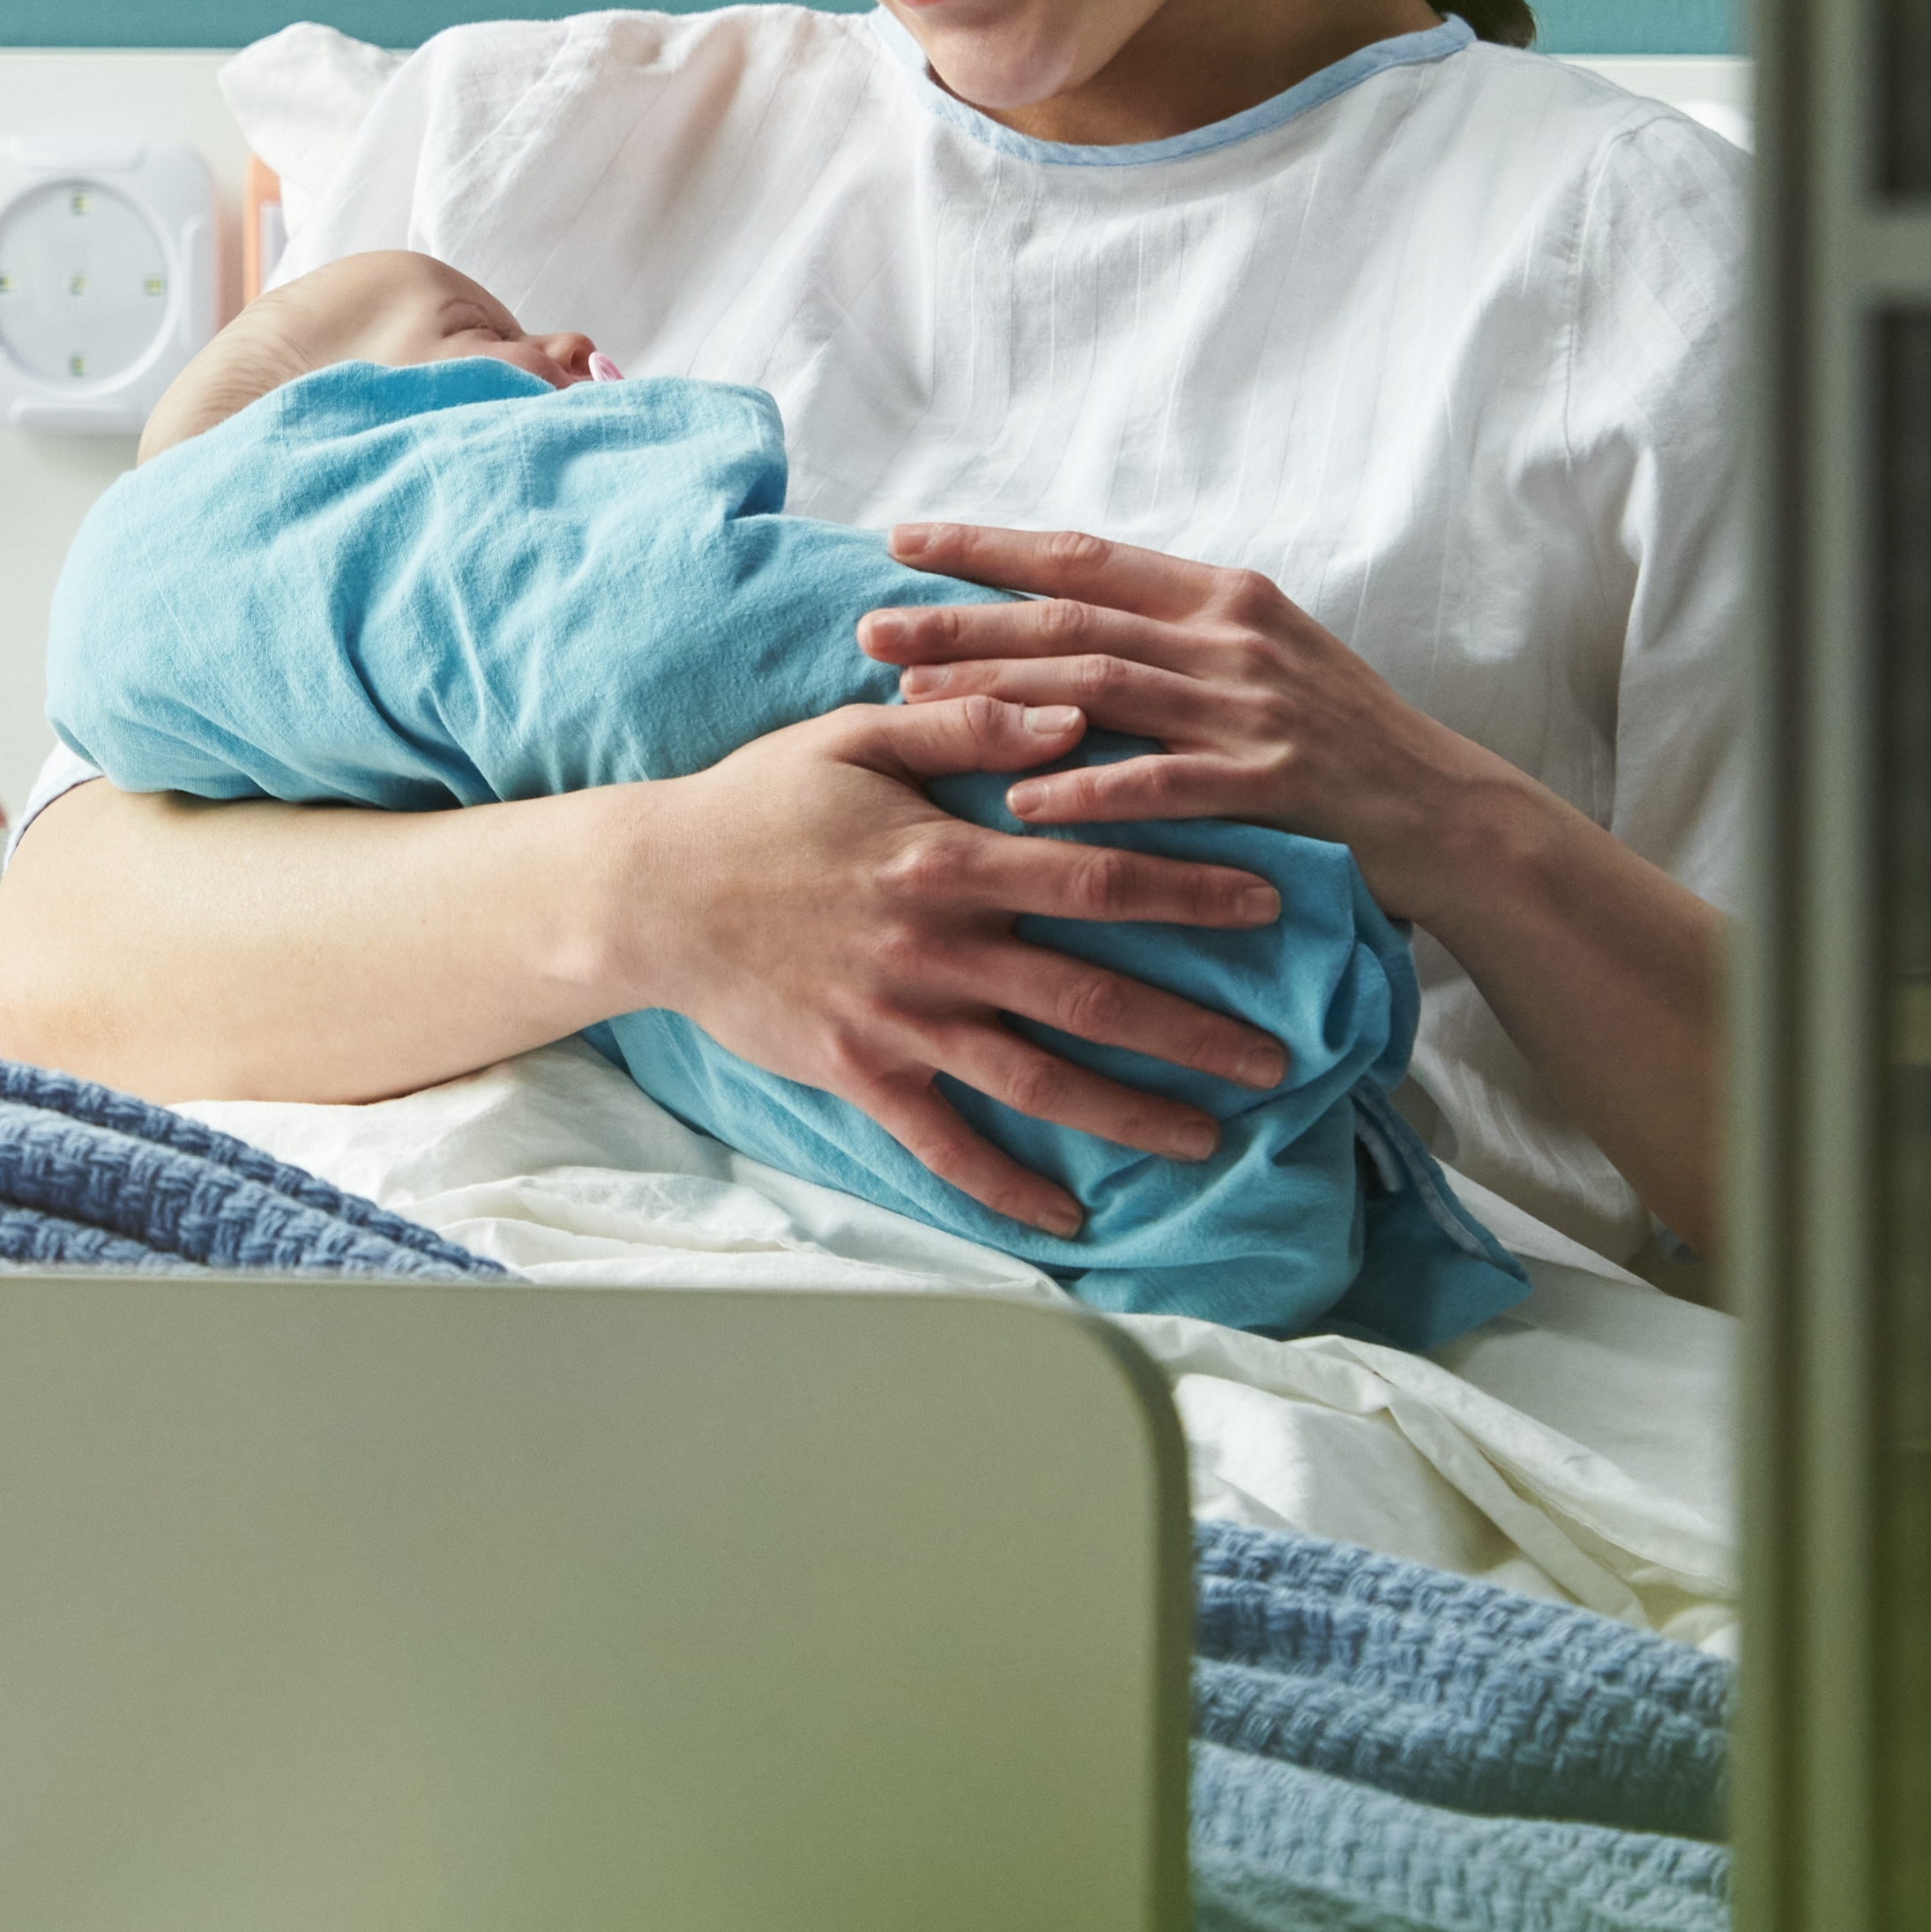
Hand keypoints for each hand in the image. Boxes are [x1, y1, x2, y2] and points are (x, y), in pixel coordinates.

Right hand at [593, 698, 1292, 1235]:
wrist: (651, 891)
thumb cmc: (761, 802)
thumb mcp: (859, 739)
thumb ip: (972, 727)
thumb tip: (1076, 713)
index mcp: (951, 858)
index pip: (1102, 875)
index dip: (1194, 891)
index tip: (1272, 906)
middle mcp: (938, 948)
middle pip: (1094, 995)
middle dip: (1195, 1031)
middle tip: (1279, 1061)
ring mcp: (899, 1021)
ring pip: (1038, 1080)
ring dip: (1129, 1115)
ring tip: (1208, 1141)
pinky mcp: (857, 1074)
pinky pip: (944, 1144)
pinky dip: (1007, 1185)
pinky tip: (1067, 1219)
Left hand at [861, 522, 1472, 900]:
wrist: (1449, 812)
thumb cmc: (1342, 741)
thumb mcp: (1262, 658)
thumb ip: (1172, 634)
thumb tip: (1058, 625)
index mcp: (1222, 597)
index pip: (1083, 554)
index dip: (987, 547)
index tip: (902, 542)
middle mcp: (1231, 637)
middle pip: (1071, 616)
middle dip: (961, 620)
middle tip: (869, 627)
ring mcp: (1252, 708)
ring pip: (1101, 686)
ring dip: (999, 692)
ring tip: (913, 703)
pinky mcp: (1273, 781)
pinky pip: (1164, 782)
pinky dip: (1088, 789)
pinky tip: (1020, 801)